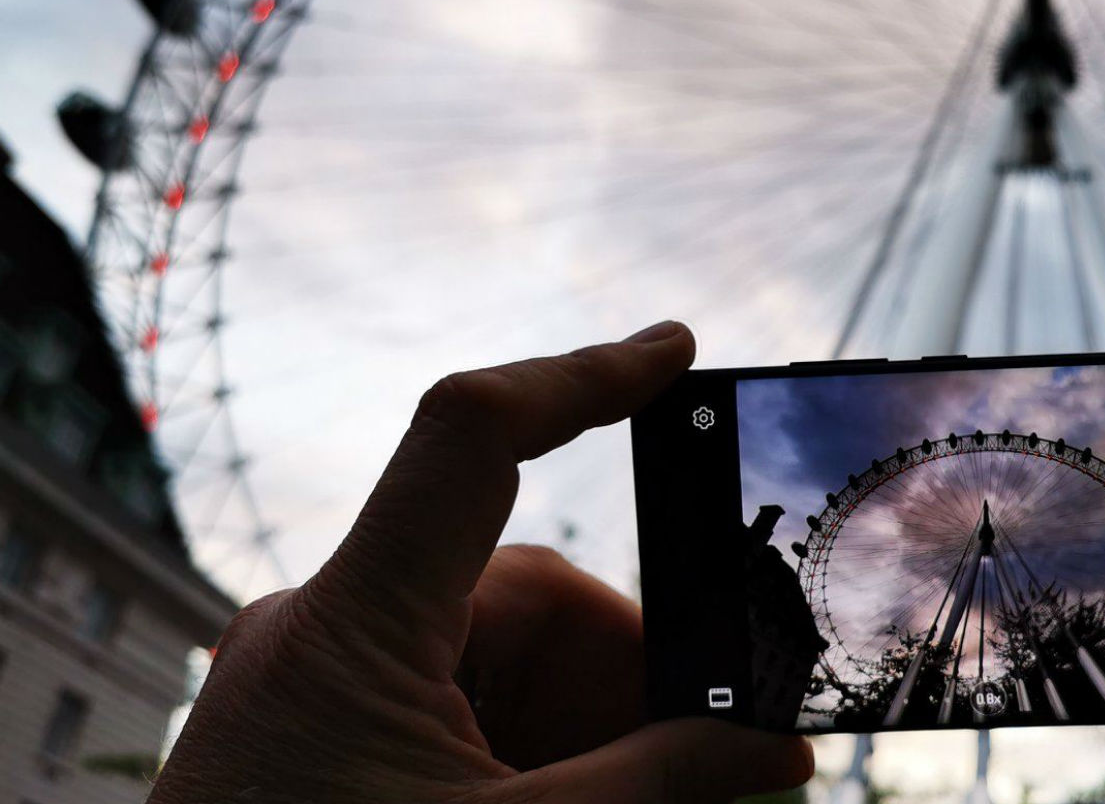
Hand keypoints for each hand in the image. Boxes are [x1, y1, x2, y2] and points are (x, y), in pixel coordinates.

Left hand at [150, 321, 812, 803]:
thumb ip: (656, 785)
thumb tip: (782, 749)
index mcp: (350, 627)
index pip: (469, 436)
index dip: (578, 375)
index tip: (675, 348)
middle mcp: (324, 627)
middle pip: (519, 586)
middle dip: (623, 669)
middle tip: (704, 748)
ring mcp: (318, 679)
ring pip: (499, 648)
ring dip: (582, 718)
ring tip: (625, 798)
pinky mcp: (321, 727)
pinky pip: (454, 694)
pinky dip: (527, 739)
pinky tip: (562, 795)